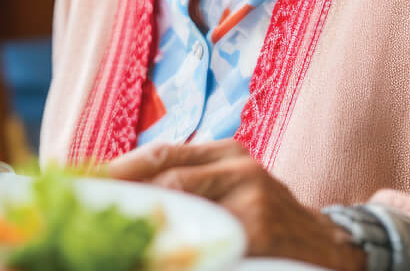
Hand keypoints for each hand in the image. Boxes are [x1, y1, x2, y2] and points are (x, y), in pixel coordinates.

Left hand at [105, 140, 366, 270]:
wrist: (334, 249)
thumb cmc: (268, 218)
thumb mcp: (234, 188)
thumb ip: (190, 186)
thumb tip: (119, 194)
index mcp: (227, 153)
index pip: (159, 156)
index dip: (116, 169)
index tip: (75, 182)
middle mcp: (240, 168)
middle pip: (166, 177)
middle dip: (121, 196)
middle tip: (81, 214)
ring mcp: (254, 201)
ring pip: (183, 208)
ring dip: (142, 227)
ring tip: (108, 238)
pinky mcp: (261, 233)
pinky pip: (208, 243)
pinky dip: (176, 250)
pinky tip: (157, 255)